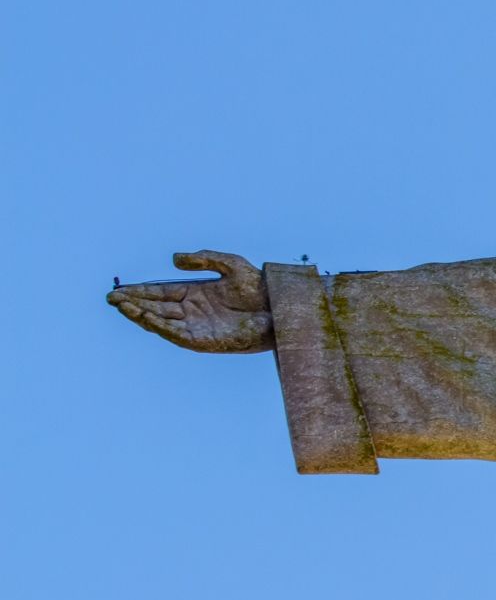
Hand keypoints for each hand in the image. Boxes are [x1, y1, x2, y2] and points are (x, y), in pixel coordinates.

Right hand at [107, 250, 273, 352]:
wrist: (280, 308)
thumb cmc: (260, 287)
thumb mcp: (230, 264)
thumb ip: (203, 259)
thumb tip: (174, 259)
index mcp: (195, 293)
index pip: (160, 292)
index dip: (139, 291)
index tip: (118, 289)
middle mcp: (192, 311)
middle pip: (155, 307)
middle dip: (132, 303)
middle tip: (110, 298)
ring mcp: (196, 326)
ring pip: (161, 321)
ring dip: (140, 315)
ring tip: (121, 306)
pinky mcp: (204, 340)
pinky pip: (176, 334)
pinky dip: (159, 326)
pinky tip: (145, 318)